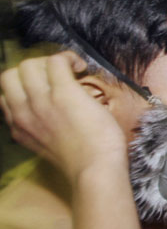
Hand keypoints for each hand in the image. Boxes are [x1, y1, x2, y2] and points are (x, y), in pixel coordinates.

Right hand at [0, 51, 127, 182]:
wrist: (95, 170)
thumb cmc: (84, 161)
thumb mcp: (48, 147)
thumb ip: (40, 130)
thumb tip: (52, 114)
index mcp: (18, 127)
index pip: (5, 95)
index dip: (25, 86)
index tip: (47, 89)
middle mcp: (23, 113)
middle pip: (11, 74)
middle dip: (33, 69)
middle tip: (58, 77)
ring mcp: (41, 101)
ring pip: (29, 64)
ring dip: (51, 61)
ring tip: (72, 70)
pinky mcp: (64, 93)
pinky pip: (56, 61)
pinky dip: (68, 58)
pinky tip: (81, 67)